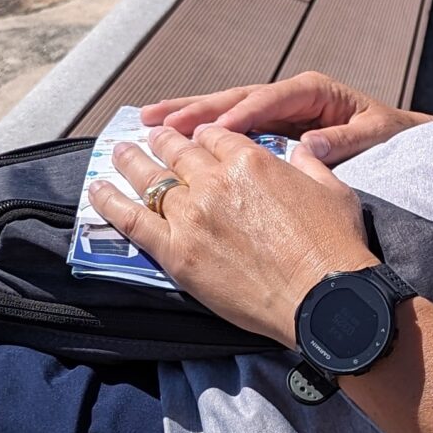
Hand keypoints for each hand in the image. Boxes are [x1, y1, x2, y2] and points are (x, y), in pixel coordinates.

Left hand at [93, 125, 374, 346]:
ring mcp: (191, 216)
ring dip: (130, 161)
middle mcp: (214, 181)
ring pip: (149, 179)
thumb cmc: (335, 247)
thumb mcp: (333, 189)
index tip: (196, 137)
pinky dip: (110, 202)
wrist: (322, 299)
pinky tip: (97, 190)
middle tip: (151, 135)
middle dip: (163, 139)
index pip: (213, 134)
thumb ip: (310, 164)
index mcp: (250, 160)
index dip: (202, 133)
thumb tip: (301, 152)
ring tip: (117, 153)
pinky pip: (132, 221)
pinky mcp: (176, 253)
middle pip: (176, 150)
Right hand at [138, 70, 430, 165]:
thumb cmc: (388, 135)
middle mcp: (287, 95)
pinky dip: (200, 131)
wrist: (397, 138)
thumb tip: (311, 145)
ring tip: (147, 119)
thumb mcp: (373, 135)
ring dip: (187, 115)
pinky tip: (170, 136)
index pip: (270, 100)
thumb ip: (343, 139)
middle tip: (157, 118)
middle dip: (197, 108)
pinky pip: (229, 128)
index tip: (216, 128)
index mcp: (312, 91)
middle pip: (235, 98)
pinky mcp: (268, 127)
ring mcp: (274, 110)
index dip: (243, 113)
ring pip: (224, 109)